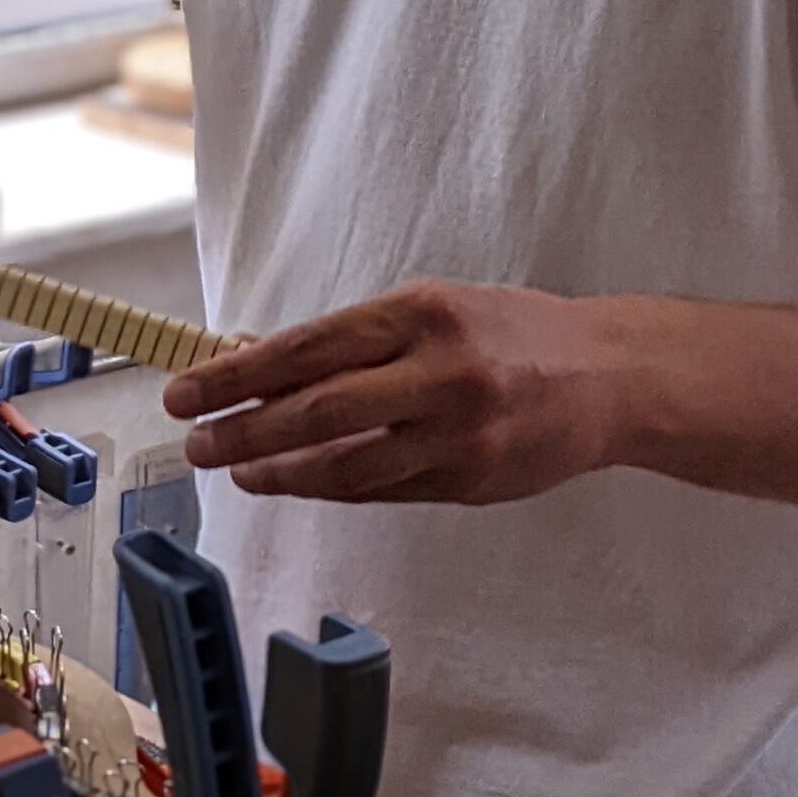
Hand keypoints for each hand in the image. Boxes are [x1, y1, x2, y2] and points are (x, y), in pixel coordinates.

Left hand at [163, 280, 630, 505]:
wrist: (608, 377)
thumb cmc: (510, 333)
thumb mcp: (434, 307)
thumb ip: (356, 339)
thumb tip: (261, 360)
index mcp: (422, 314)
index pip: (308, 347)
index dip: (238, 373)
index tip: (189, 390)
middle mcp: (438, 374)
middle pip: (317, 411)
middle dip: (242, 428)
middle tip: (194, 442)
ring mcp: (455, 435)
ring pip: (344, 465)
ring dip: (277, 470)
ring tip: (233, 468)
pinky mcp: (468, 482)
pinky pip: (380, 490)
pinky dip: (327, 487)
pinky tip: (290, 481)